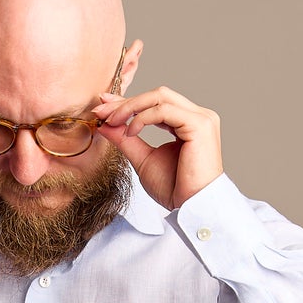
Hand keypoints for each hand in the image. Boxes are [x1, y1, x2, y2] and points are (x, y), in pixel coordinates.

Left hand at [91, 85, 222, 210]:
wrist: (191, 208)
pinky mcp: (200, 124)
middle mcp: (197, 117)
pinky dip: (143, 117)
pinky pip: (164, 110)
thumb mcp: (143, 160)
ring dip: (131, 106)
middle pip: (157, 95)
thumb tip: (105, 125)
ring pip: (160, 96)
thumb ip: (126, 140)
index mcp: (187, 123)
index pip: (155, 104)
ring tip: (112, 120)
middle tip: (101, 110)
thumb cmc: (174, 189)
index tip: (103, 106)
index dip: (128, 102)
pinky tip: (131, 131)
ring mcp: (201, 119)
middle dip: (126, 101)